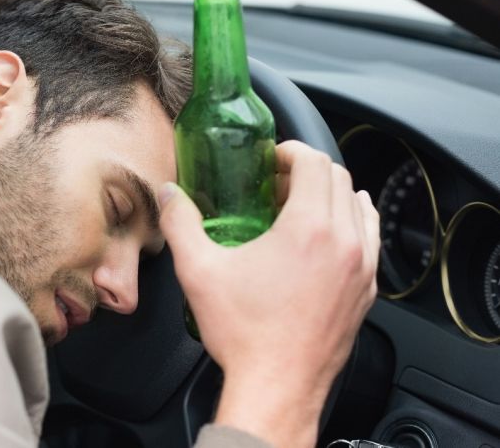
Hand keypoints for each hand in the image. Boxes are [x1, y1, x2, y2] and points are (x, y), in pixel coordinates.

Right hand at [159, 140, 379, 446]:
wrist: (277, 387)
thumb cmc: (245, 334)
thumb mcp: (199, 271)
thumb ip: (181, 223)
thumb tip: (169, 194)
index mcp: (309, 228)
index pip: (316, 162)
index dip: (292, 151)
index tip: (273, 160)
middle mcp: (344, 243)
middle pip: (339, 179)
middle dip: (308, 171)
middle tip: (277, 184)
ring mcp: (362, 268)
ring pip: (358, 208)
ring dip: (331, 195)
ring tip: (301, 207)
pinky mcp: (366, 292)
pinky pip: (370, 240)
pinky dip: (352, 224)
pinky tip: (332, 235)